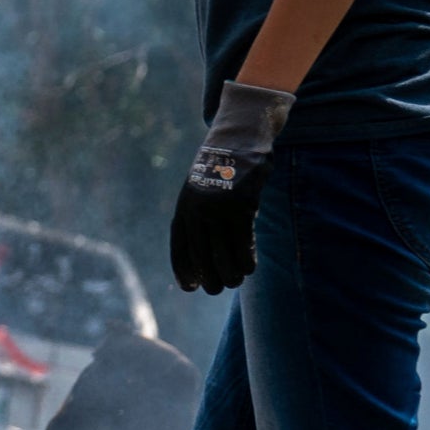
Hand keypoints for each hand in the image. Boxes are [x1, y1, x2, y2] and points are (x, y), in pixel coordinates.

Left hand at [170, 81, 294, 294]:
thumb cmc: (219, 171)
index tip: (190, 287)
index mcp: (184, 209)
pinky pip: (244, 242)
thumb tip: (204, 256)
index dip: (183, 270)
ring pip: (224, 254)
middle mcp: (198, 211)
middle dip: (210, 278)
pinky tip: (249, 268)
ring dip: (231, 273)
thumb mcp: (199, 192)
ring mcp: (220, 209)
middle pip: (202, 256)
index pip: (179, 248)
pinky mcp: (242, 206)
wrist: (237, 141)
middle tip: (217, 289)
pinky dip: (247, 259)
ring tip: (235, 281)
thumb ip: (198, 220)